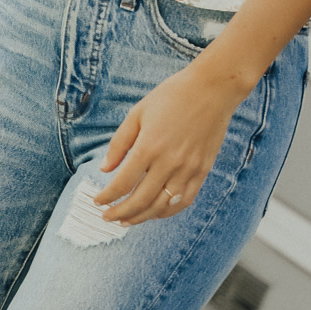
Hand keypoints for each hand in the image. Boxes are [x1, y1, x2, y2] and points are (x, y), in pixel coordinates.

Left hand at [93, 59, 248, 224]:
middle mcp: (169, 162)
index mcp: (149, 146)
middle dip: (120, 213)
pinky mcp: (202, 171)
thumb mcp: (137, 113)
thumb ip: (119, 143)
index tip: (97, 201)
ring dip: (141, 218)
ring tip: (127, 220)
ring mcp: (188, 169)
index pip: (122, 183)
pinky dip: (167, 212)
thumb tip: (104, 169)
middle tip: (107, 217)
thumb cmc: (172, 96)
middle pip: (140, 200)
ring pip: (162, 206)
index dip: (107, 197)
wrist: (213, 89)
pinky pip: (184, 201)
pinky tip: (154, 213)